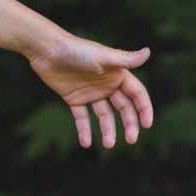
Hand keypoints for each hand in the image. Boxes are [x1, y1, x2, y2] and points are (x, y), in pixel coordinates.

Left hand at [27, 31, 152, 148]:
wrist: (47, 50)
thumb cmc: (76, 50)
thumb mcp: (102, 56)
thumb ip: (125, 59)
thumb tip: (148, 52)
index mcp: (118, 74)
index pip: (137, 94)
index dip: (144, 109)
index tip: (147, 125)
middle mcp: (107, 84)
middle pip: (124, 108)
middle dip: (129, 124)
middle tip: (131, 140)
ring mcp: (91, 93)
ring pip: (104, 116)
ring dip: (108, 130)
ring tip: (108, 145)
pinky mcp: (74, 98)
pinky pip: (82, 117)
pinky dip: (84, 130)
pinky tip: (86, 143)